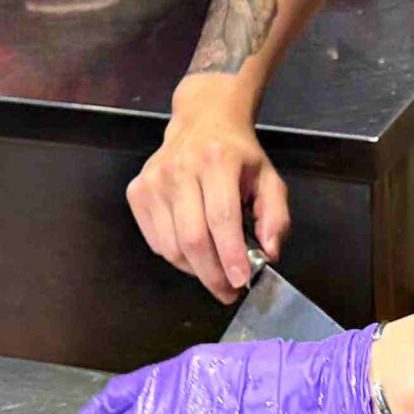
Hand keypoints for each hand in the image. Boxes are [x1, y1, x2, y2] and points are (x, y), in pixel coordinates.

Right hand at [128, 99, 289, 300]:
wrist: (203, 121)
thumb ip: (276, 217)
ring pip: (170, 246)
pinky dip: (175, 257)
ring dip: (194, 269)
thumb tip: (269, 253)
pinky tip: (193, 252)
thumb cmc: (239, 156)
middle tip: (227, 291)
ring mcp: (153, 180)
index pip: (222, 218)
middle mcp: (180, 169)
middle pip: (193, 238)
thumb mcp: (269, 179)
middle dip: (211, 274)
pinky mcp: (137, 191)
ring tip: (213, 271)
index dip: (230, 255)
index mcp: (218, 161)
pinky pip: (155, 241)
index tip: (239, 282)